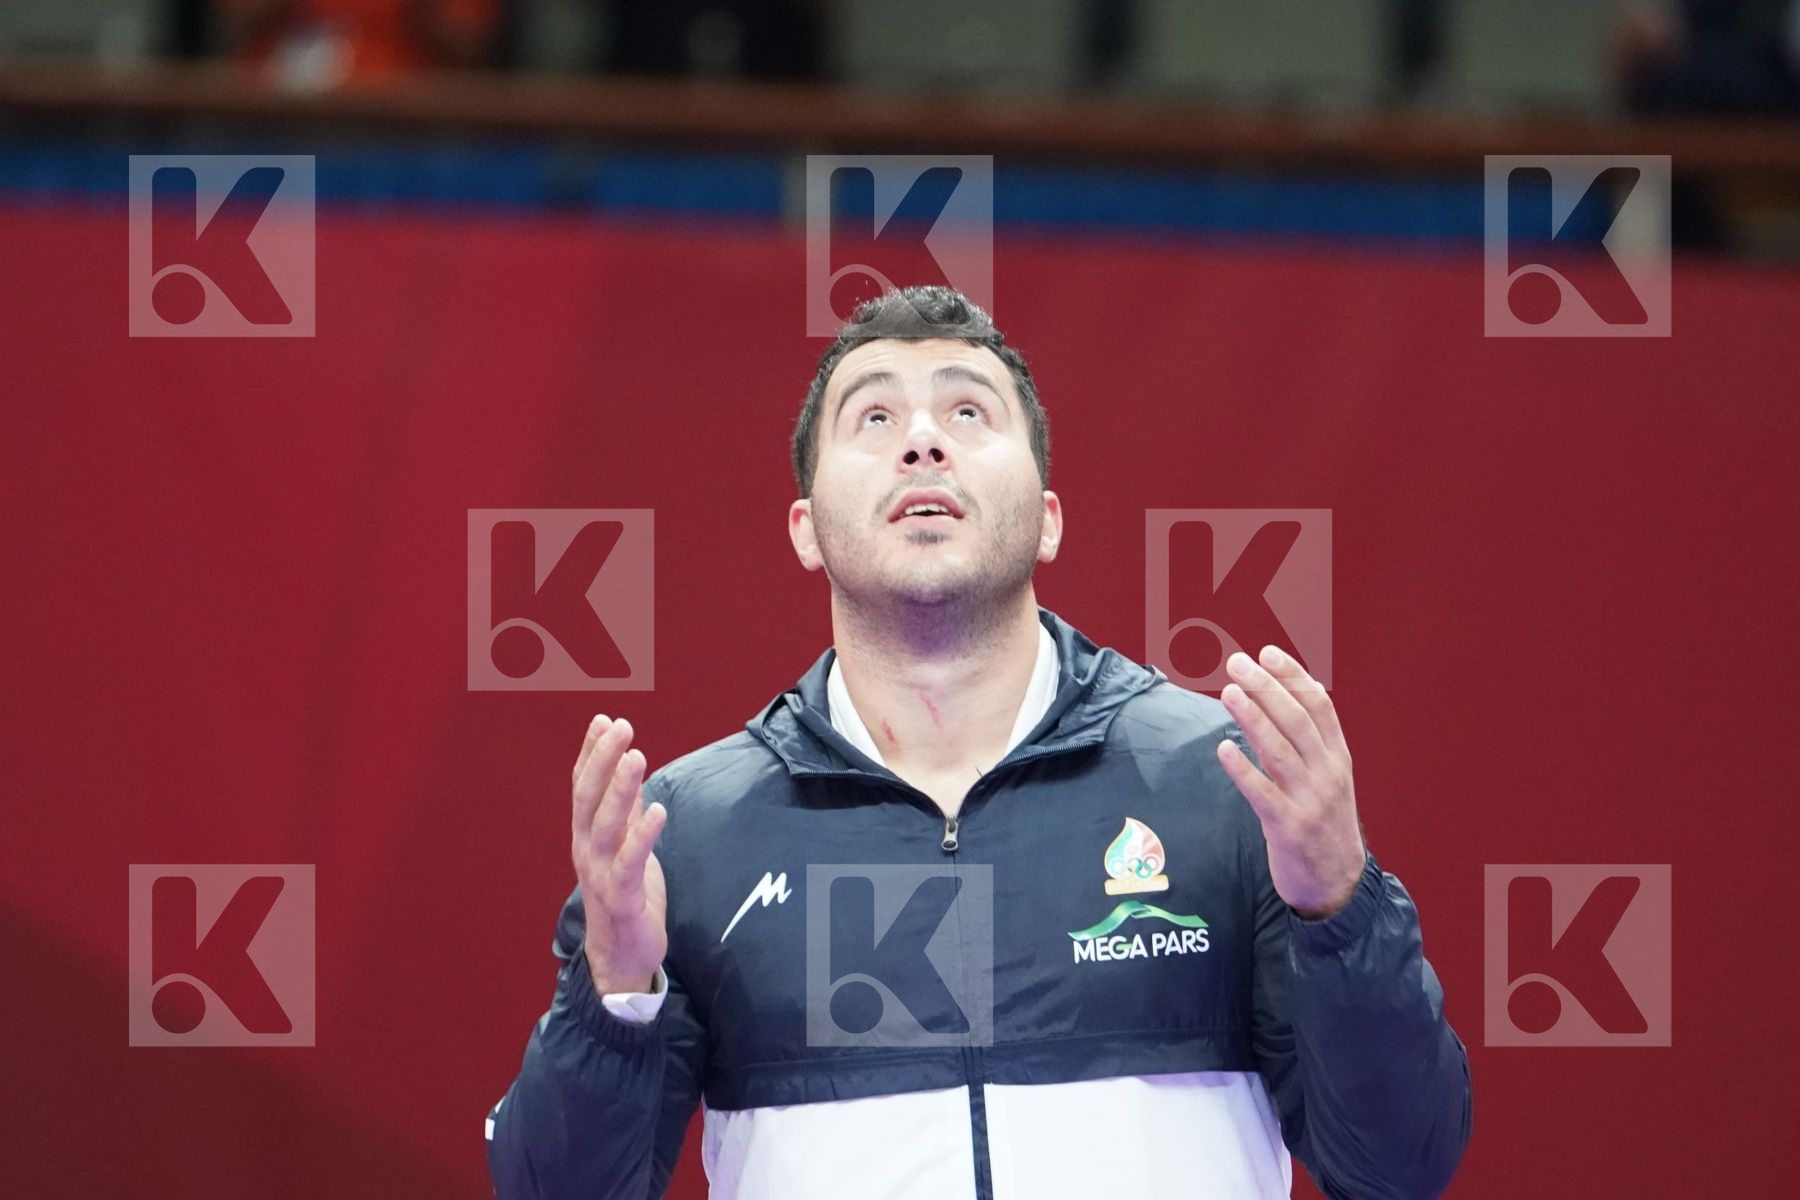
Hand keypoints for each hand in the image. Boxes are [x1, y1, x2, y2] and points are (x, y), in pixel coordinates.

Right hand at [571, 715, 667, 996]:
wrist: (620, 959)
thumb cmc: (624, 897)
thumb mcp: (624, 845)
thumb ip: (624, 809)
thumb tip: (627, 765)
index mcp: (585, 836)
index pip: (582, 787)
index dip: (591, 753)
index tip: (602, 719)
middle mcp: (586, 851)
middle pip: (588, 799)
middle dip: (603, 760)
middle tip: (620, 726)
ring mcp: (601, 875)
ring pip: (606, 826)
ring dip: (620, 789)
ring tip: (636, 756)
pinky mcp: (622, 898)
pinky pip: (630, 863)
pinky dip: (642, 835)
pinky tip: (656, 810)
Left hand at [1215, 647, 1365, 919]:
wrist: (1338, 885)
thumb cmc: (1324, 825)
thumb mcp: (1327, 780)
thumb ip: (1307, 744)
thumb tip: (1275, 701)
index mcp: (1338, 758)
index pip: (1318, 706)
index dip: (1293, 676)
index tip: (1267, 652)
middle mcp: (1327, 774)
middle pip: (1296, 720)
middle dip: (1266, 687)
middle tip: (1237, 662)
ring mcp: (1309, 800)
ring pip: (1279, 750)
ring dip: (1252, 717)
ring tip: (1228, 691)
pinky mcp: (1288, 827)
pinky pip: (1262, 793)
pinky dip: (1243, 769)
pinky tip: (1223, 748)